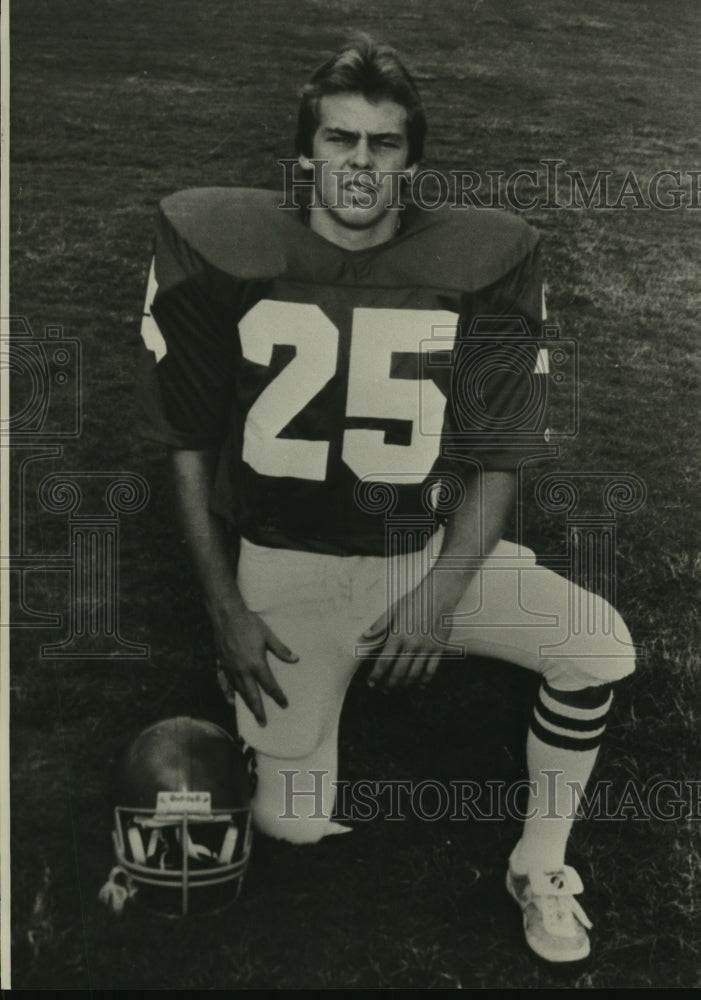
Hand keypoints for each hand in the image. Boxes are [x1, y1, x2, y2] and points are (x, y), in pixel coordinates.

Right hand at [212, 603, 297, 726]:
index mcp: (256, 664)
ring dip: (245, 704)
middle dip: (258, 710)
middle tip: (263, 723)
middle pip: (252, 695)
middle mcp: (242, 670)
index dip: (277, 696)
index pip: (269, 685)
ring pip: (239, 691)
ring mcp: (230, 669)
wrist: (226, 616)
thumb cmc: (249, 623)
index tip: (284, 704)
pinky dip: (228, 693)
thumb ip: (281, 650)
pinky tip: (231, 701)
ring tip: (251, 714)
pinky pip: (225, 683)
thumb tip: (296, 659)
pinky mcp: (222, 664)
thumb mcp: (268, 635)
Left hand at [360, 573, 457, 690]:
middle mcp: (412, 644)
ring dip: (404, 686)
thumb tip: (364, 636)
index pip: (384, 662)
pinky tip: (418, 686)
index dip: (376, 676)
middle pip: (398, 672)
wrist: (438, 594)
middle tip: (384, 690)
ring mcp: (427, 648)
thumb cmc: (414, 600)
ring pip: (414, 675)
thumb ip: (379, 625)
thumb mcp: (393, 609)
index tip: (372, 683)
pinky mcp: (439, 649)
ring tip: (397, 690)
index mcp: (398, 635)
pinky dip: (424, 681)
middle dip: (389, 685)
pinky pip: (431, 670)